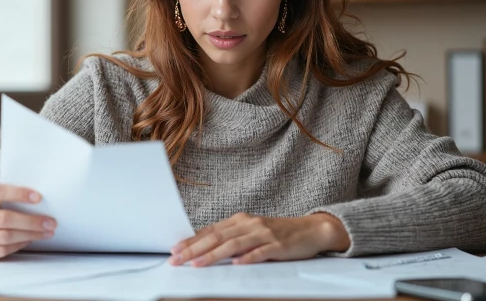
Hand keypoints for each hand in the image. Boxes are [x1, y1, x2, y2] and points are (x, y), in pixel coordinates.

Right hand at [0, 184, 56, 260]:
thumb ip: (11, 196)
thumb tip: (41, 201)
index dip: (19, 194)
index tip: (39, 198)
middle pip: (4, 219)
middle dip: (31, 221)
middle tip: (51, 222)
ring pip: (5, 236)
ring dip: (30, 234)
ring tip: (47, 232)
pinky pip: (2, 250)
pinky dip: (20, 245)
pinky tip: (31, 239)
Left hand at [168, 213, 349, 266]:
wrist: (310, 230)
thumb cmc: (278, 234)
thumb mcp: (252, 232)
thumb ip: (232, 237)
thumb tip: (205, 247)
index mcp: (240, 220)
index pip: (210, 230)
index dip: (191, 240)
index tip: (174, 250)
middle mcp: (249, 224)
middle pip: (217, 236)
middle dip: (194, 249)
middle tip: (176, 259)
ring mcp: (263, 234)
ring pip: (233, 244)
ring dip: (213, 254)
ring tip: (197, 264)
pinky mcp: (277, 245)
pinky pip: (260, 252)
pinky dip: (247, 258)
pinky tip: (235, 264)